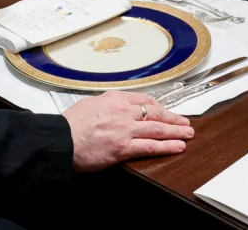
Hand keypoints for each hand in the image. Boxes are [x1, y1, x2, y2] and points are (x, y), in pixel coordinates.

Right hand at [62, 90, 192, 171]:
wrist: (60, 140)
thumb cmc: (69, 125)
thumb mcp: (89, 104)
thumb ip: (105, 105)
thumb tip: (112, 109)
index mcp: (114, 99)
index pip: (144, 100)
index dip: (159, 107)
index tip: (165, 111)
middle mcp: (123, 111)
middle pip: (155, 113)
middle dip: (173, 118)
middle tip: (185, 122)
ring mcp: (125, 129)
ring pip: (157, 129)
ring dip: (176, 131)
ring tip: (188, 133)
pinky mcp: (123, 147)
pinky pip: (151, 146)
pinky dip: (167, 146)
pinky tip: (178, 147)